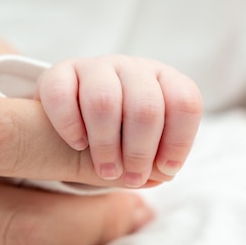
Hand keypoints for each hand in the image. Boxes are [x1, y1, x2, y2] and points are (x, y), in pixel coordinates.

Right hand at [37, 55, 202, 187]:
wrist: (81, 129)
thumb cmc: (125, 142)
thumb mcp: (149, 155)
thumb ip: (159, 164)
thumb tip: (162, 170)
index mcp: (166, 83)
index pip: (185, 102)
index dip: (178, 141)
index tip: (165, 168)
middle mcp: (135, 69)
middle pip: (146, 107)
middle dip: (140, 152)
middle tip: (131, 177)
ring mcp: (97, 67)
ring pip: (104, 101)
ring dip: (106, 146)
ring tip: (107, 169)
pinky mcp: (60, 72)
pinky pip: (62, 94)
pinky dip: (70, 126)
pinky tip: (78, 143)